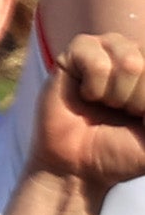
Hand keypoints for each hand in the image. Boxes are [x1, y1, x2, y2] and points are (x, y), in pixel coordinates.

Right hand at [37, 33, 144, 190]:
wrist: (80, 166)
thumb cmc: (126, 150)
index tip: (143, 117)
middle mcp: (139, 53)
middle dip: (139, 100)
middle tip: (125, 112)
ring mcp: (109, 48)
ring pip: (129, 62)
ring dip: (116, 95)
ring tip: (107, 104)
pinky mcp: (77, 52)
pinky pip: (96, 62)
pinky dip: (93, 88)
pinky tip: (87, 95)